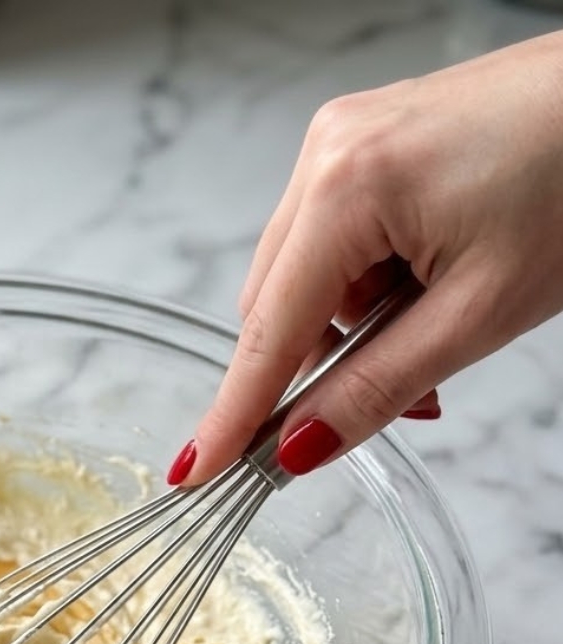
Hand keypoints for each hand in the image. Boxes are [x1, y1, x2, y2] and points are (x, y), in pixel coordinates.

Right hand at [171, 32, 562, 485]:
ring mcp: (340, 139)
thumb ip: (378, 388)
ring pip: (303, 276)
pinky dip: (364, 284)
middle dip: (321, 363)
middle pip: (276, 303)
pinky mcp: (363, 140)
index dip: (235, 411)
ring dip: (349, 326)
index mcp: (347, 186)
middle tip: (400, 397)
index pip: (269, 331)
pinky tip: (423, 286)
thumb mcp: (481, 312)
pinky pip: (331, 240)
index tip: (196, 470)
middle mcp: (325, 152)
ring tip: (434, 327)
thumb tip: (300, 447)